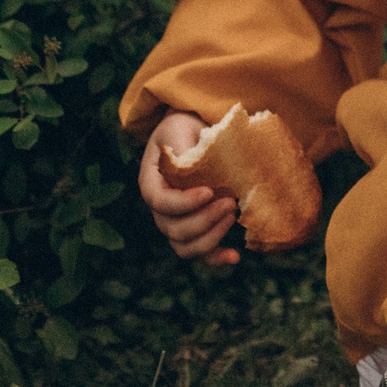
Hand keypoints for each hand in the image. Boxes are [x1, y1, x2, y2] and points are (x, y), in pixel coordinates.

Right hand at [141, 112, 238, 265]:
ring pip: (185, 246)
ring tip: (233, 215)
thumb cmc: (185, 130)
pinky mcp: (196, 230)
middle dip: (203, 219)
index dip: (184, 203)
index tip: (209, 191)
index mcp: (152, 184)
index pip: (160, 203)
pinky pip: (201, 253)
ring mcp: (177, 222)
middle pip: (173, 229)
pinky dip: (216, 258)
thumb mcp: (180, 128)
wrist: (194, 136)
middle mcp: (161, 209)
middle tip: (230, 201)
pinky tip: (235, 256)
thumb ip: (183, 146)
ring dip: (211, 237)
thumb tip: (194, 163)